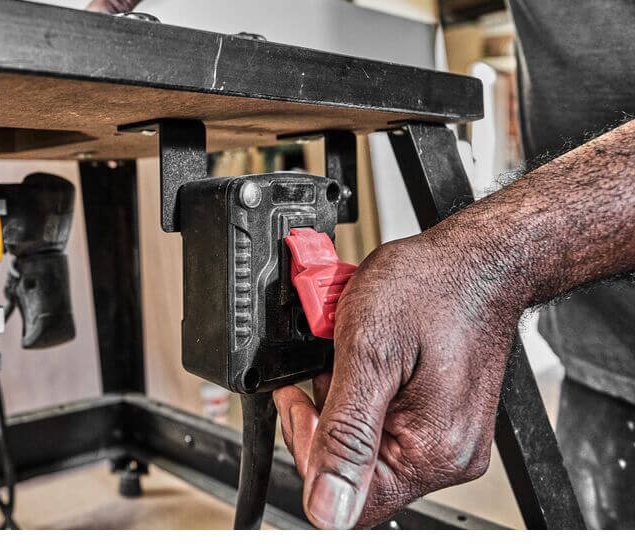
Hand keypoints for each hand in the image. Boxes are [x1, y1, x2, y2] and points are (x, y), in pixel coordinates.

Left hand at [273, 233, 521, 528]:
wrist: (475, 262)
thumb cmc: (429, 290)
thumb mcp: (367, 353)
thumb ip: (343, 435)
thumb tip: (325, 510)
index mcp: (432, 452)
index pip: (346, 501)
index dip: (309, 451)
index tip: (299, 397)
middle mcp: (448, 457)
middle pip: (355, 475)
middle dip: (325, 420)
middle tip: (324, 367)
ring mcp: (449, 440)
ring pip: (366, 449)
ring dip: (343, 404)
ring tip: (348, 357)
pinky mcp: (444, 421)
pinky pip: (386, 428)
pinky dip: (365, 396)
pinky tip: (368, 363)